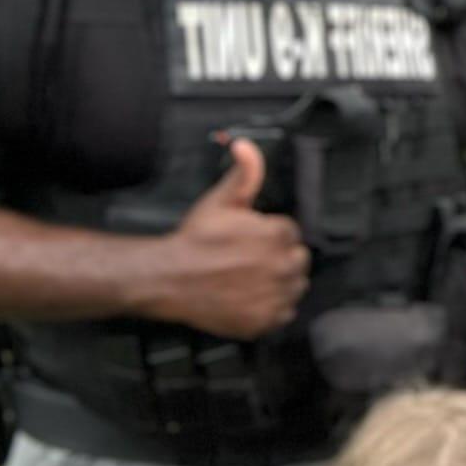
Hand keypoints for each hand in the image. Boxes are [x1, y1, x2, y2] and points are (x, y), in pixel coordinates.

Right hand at [145, 139, 309, 337]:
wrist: (168, 278)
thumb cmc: (195, 239)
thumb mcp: (220, 201)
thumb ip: (243, 174)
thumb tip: (246, 145)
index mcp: (278, 235)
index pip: (292, 233)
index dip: (271, 234)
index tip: (253, 239)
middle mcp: (282, 266)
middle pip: (298, 260)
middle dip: (279, 257)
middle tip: (251, 259)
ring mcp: (276, 296)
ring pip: (295, 287)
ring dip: (280, 282)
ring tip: (250, 278)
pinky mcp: (267, 321)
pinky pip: (284, 313)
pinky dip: (272, 308)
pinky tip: (250, 297)